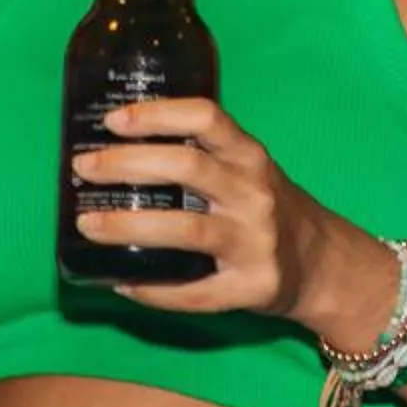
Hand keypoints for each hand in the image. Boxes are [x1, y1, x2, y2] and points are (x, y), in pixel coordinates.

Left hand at [67, 97, 350, 324]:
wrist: (322, 264)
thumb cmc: (267, 207)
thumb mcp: (247, 169)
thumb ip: (201, 155)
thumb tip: (115, 148)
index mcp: (250, 156)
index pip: (206, 117)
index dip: (157, 114)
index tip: (113, 120)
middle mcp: (254, 194)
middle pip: (186, 168)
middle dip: (126, 165)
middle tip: (83, 168)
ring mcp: (254, 243)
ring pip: (184, 230)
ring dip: (128, 226)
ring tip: (87, 225)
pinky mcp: (251, 288)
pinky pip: (193, 293)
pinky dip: (151, 289)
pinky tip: (121, 282)